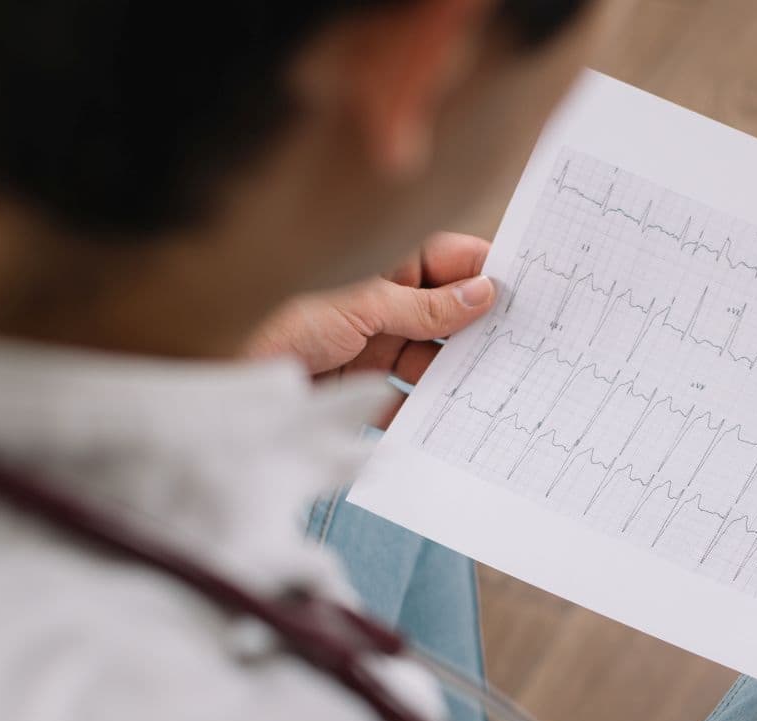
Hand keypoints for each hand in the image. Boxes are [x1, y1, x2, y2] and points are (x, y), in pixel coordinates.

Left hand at [245, 231, 496, 424]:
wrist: (229, 367)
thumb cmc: (284, 317)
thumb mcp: (363, 307)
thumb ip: (426, 306)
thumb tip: (485, 293)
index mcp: (387, 267)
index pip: (451, 262)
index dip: (487, 273)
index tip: (527, 290)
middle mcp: (386, 303)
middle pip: (450, 315)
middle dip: (480, 332)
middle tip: (521, 346)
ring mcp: (377, 344)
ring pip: (433, 359)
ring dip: (456, 376)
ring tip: (489, 391)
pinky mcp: (365, 385)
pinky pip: (406, 399)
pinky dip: (424, 412)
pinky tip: (448, 423)